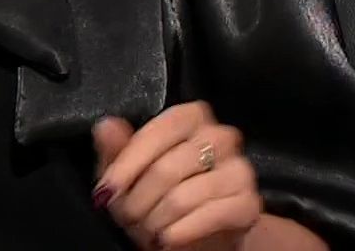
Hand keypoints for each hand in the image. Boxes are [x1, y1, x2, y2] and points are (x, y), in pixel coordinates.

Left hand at [92, 100, 260, 249]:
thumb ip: (117, 148)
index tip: (108, 189)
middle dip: (138, 199)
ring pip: (184, 196)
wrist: (195, 233)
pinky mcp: (248, 203)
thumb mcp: (129, 172)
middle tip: (126, 217)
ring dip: (156, 219)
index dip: (129, 162)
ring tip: (146, 230)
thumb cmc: (158, 194)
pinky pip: (210, 216)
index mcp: (192, 117)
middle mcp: (221, 136)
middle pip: (168, 168)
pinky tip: (167, 238)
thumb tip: (106, 127)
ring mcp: (239, 169)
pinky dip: (181, 231)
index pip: (160, 130)